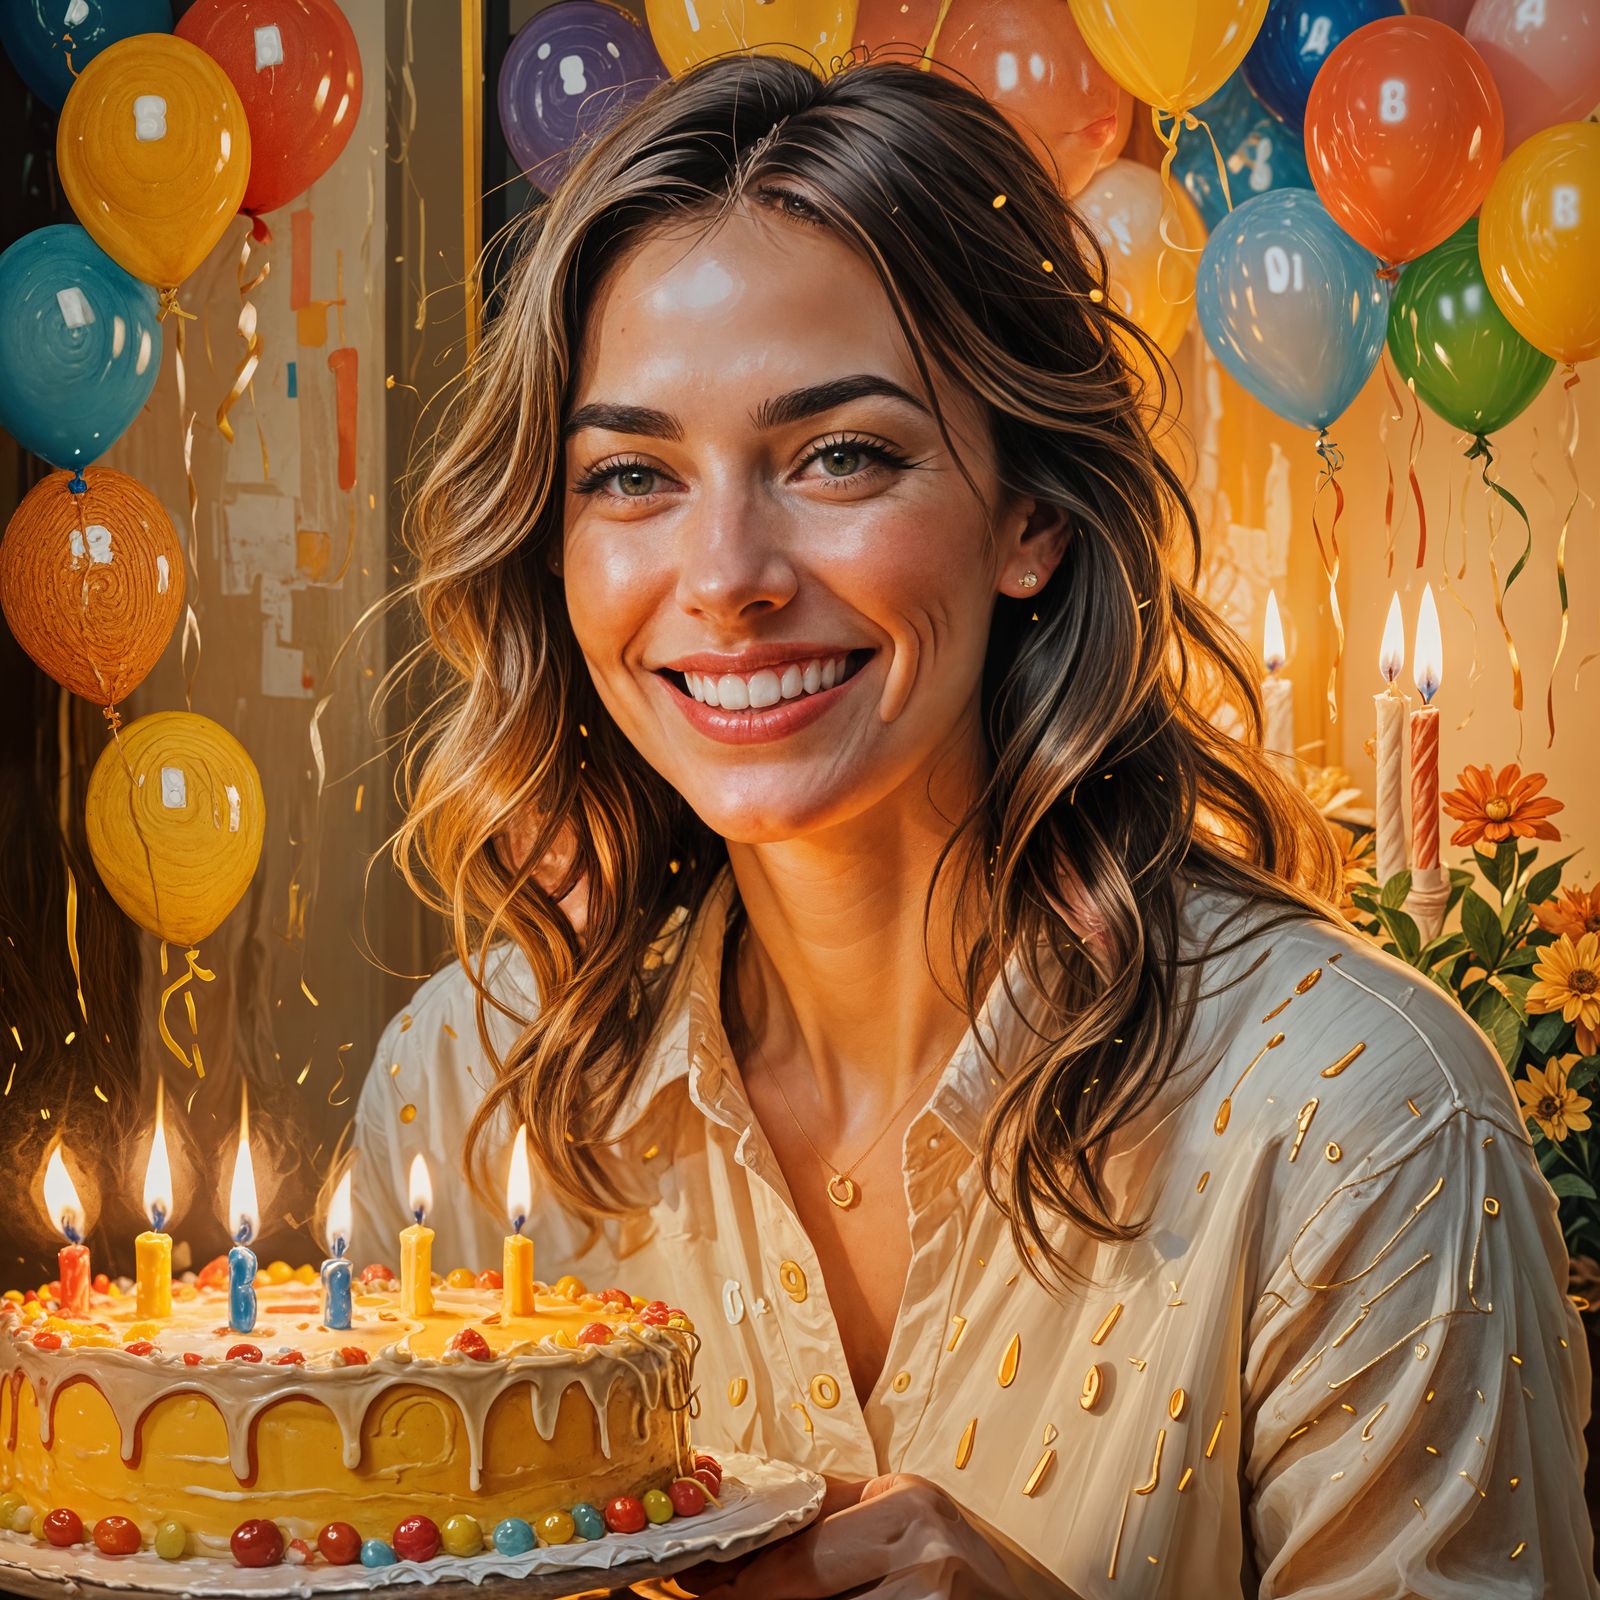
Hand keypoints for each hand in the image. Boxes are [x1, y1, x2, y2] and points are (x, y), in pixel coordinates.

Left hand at [671, 1473, 1020, 1598]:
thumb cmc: (982, 1576)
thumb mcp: (920, 1520)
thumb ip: (849, 1509)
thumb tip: (765, 1510)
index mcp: (913, 1507)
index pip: (798, 1542)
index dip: (735, 1564)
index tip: (689, 1569)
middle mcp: (922, 1557)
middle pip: (799, 1585)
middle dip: (745, 1594)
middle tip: (702, 1592)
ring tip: (738, 1595)